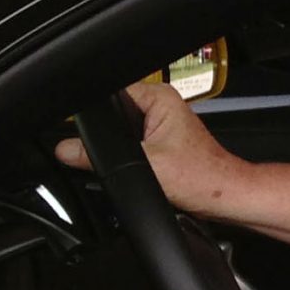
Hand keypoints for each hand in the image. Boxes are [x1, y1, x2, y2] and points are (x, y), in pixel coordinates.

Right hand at [54, 80, 242, 217]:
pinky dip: (126, 159)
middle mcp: (160, 106)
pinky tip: (133, 170)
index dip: (93, 112)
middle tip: (113, 154)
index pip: (110, 91)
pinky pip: (130, 146)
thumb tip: (66, 149)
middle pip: (112, 114)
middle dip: (104, 135)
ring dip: (117, 150)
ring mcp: (159, 125)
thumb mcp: (145, 165)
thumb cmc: (201, 177)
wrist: (222, 198)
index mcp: (159, 97)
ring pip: (120, 132)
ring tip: (130, 164)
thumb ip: (98, 157)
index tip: (80, 128)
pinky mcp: (159, 144)